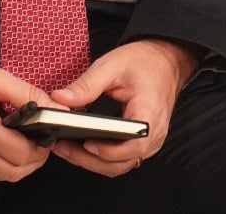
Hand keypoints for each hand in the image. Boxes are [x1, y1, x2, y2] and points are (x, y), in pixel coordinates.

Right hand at [0, 48, 56, 181]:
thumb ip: (28, 94)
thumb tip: (54, 108)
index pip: (22, 154)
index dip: (42, 147)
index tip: (48, 135)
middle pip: (13, 172)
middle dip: (33, 160)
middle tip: (40, 141)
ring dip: (16, 164)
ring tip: (23, 142)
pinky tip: (3, 144)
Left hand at [47, 38, 200, 176]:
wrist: (165, 60)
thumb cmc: (144, 61)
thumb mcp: (112, 65)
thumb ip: (86, 84)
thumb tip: (60, 99)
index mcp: (149, 112)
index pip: (134, 145)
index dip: (108, 150)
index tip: (85, 144)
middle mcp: (154, 132)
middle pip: (123, 161)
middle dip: (90, 160)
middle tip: (63, 147)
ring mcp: (150, 140)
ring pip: (121, 165)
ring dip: (93, 162)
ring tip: (67, 149)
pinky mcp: (144, 142)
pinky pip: (123, 159)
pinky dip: (102, 158)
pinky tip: (83, 149)